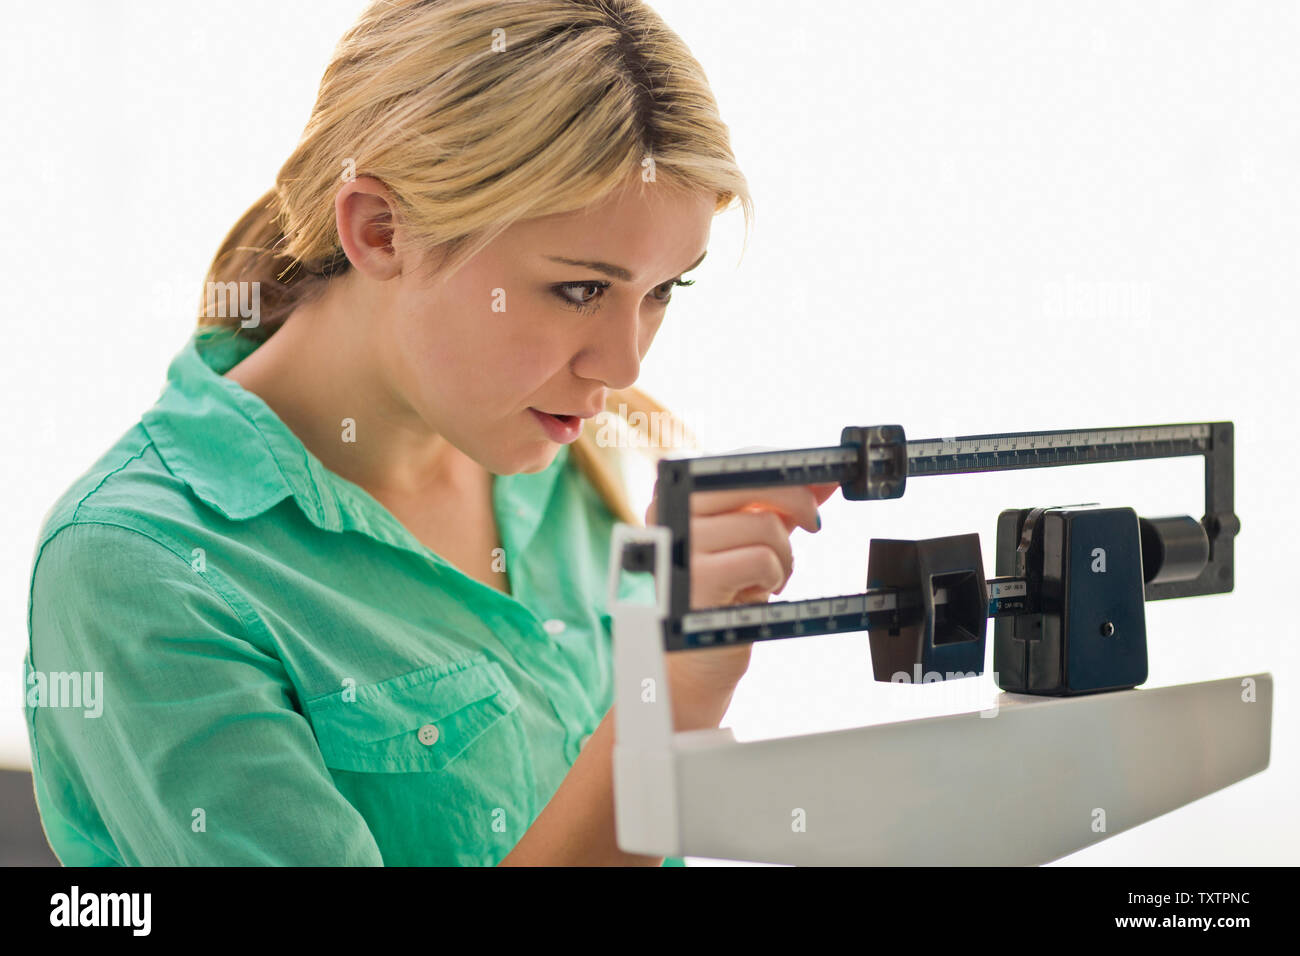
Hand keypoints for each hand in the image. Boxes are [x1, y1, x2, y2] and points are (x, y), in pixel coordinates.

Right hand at [645, 479, 838, 723]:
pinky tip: (760, 591)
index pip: (734, 462)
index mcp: (676, 494)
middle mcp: (669, 510)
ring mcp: (679, 543)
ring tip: (771, 576)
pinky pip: (762, 559)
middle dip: (797, 500)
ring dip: (784, 556)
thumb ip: (780, 507)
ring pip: (765, 525)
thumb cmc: (721, 595)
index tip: (822, 477)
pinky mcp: (695, 578)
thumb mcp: (748, 541)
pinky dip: (775, 576)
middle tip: (815, 523)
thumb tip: (823, 480)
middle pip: (751, 481)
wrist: (692, 660)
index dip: (782, 468)